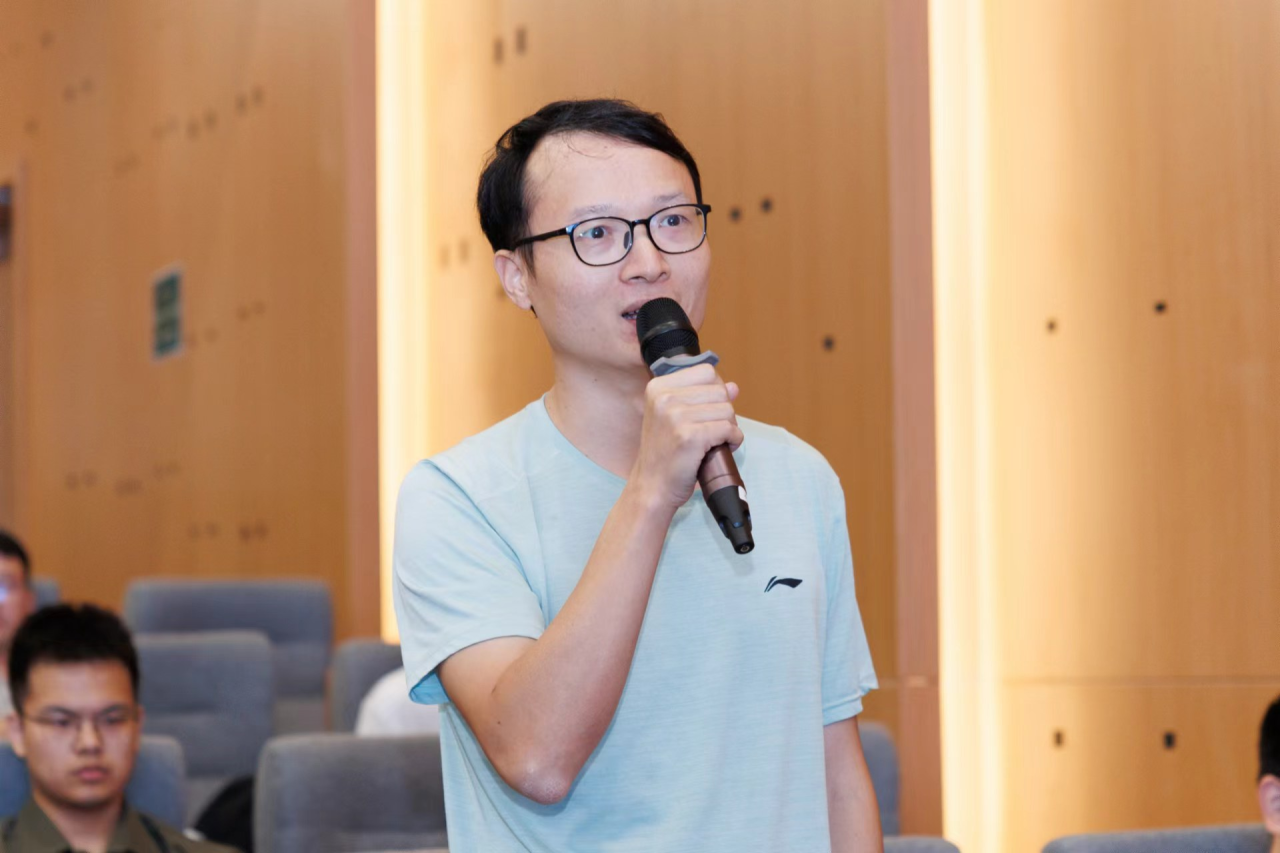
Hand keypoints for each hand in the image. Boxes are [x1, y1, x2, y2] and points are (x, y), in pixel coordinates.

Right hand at [629, 363, 742, 509]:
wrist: (652, 486)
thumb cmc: (665, 453)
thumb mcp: (675, 418)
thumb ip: (702, 398)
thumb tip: (733, 386)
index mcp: (658, 387)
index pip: (706, 372)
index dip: (716, 391)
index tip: (709, 410)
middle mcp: (664, 398)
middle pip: (719, 390)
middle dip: (724, 411)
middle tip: (713, 430)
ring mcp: (676, 416)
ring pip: (727, 410)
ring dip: (730, 427)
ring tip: (715, 441)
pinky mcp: (690, 436)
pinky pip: (728, 429)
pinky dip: (733, 440)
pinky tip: (721, 448)